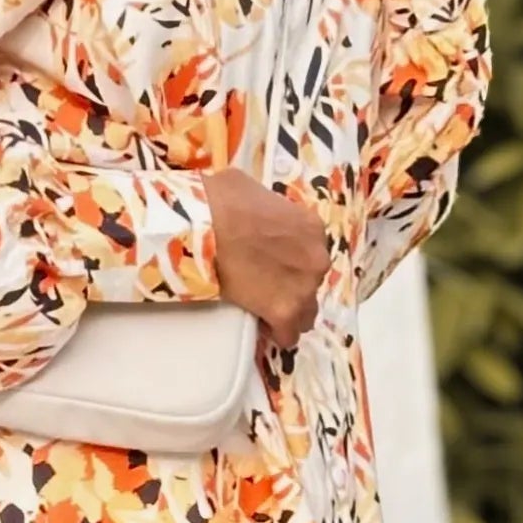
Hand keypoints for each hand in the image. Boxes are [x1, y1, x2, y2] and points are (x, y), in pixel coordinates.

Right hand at [204, 167, 328, 351]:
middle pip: (311, 283)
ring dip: (288, 312)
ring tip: (264, 310)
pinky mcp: (284, 312)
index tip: (272, 265)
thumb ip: (264, 203)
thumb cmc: (222, 200)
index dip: (291, 261)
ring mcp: (303, 287)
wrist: (206, 225)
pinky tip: (264, 328)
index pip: (310, 253)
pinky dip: (278, 334)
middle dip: (291, 286)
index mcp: (311, 227)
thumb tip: (251, 206)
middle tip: (265, 286)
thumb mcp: (249, 188)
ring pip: (305, 312)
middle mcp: (316, 258)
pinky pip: (288, 334)